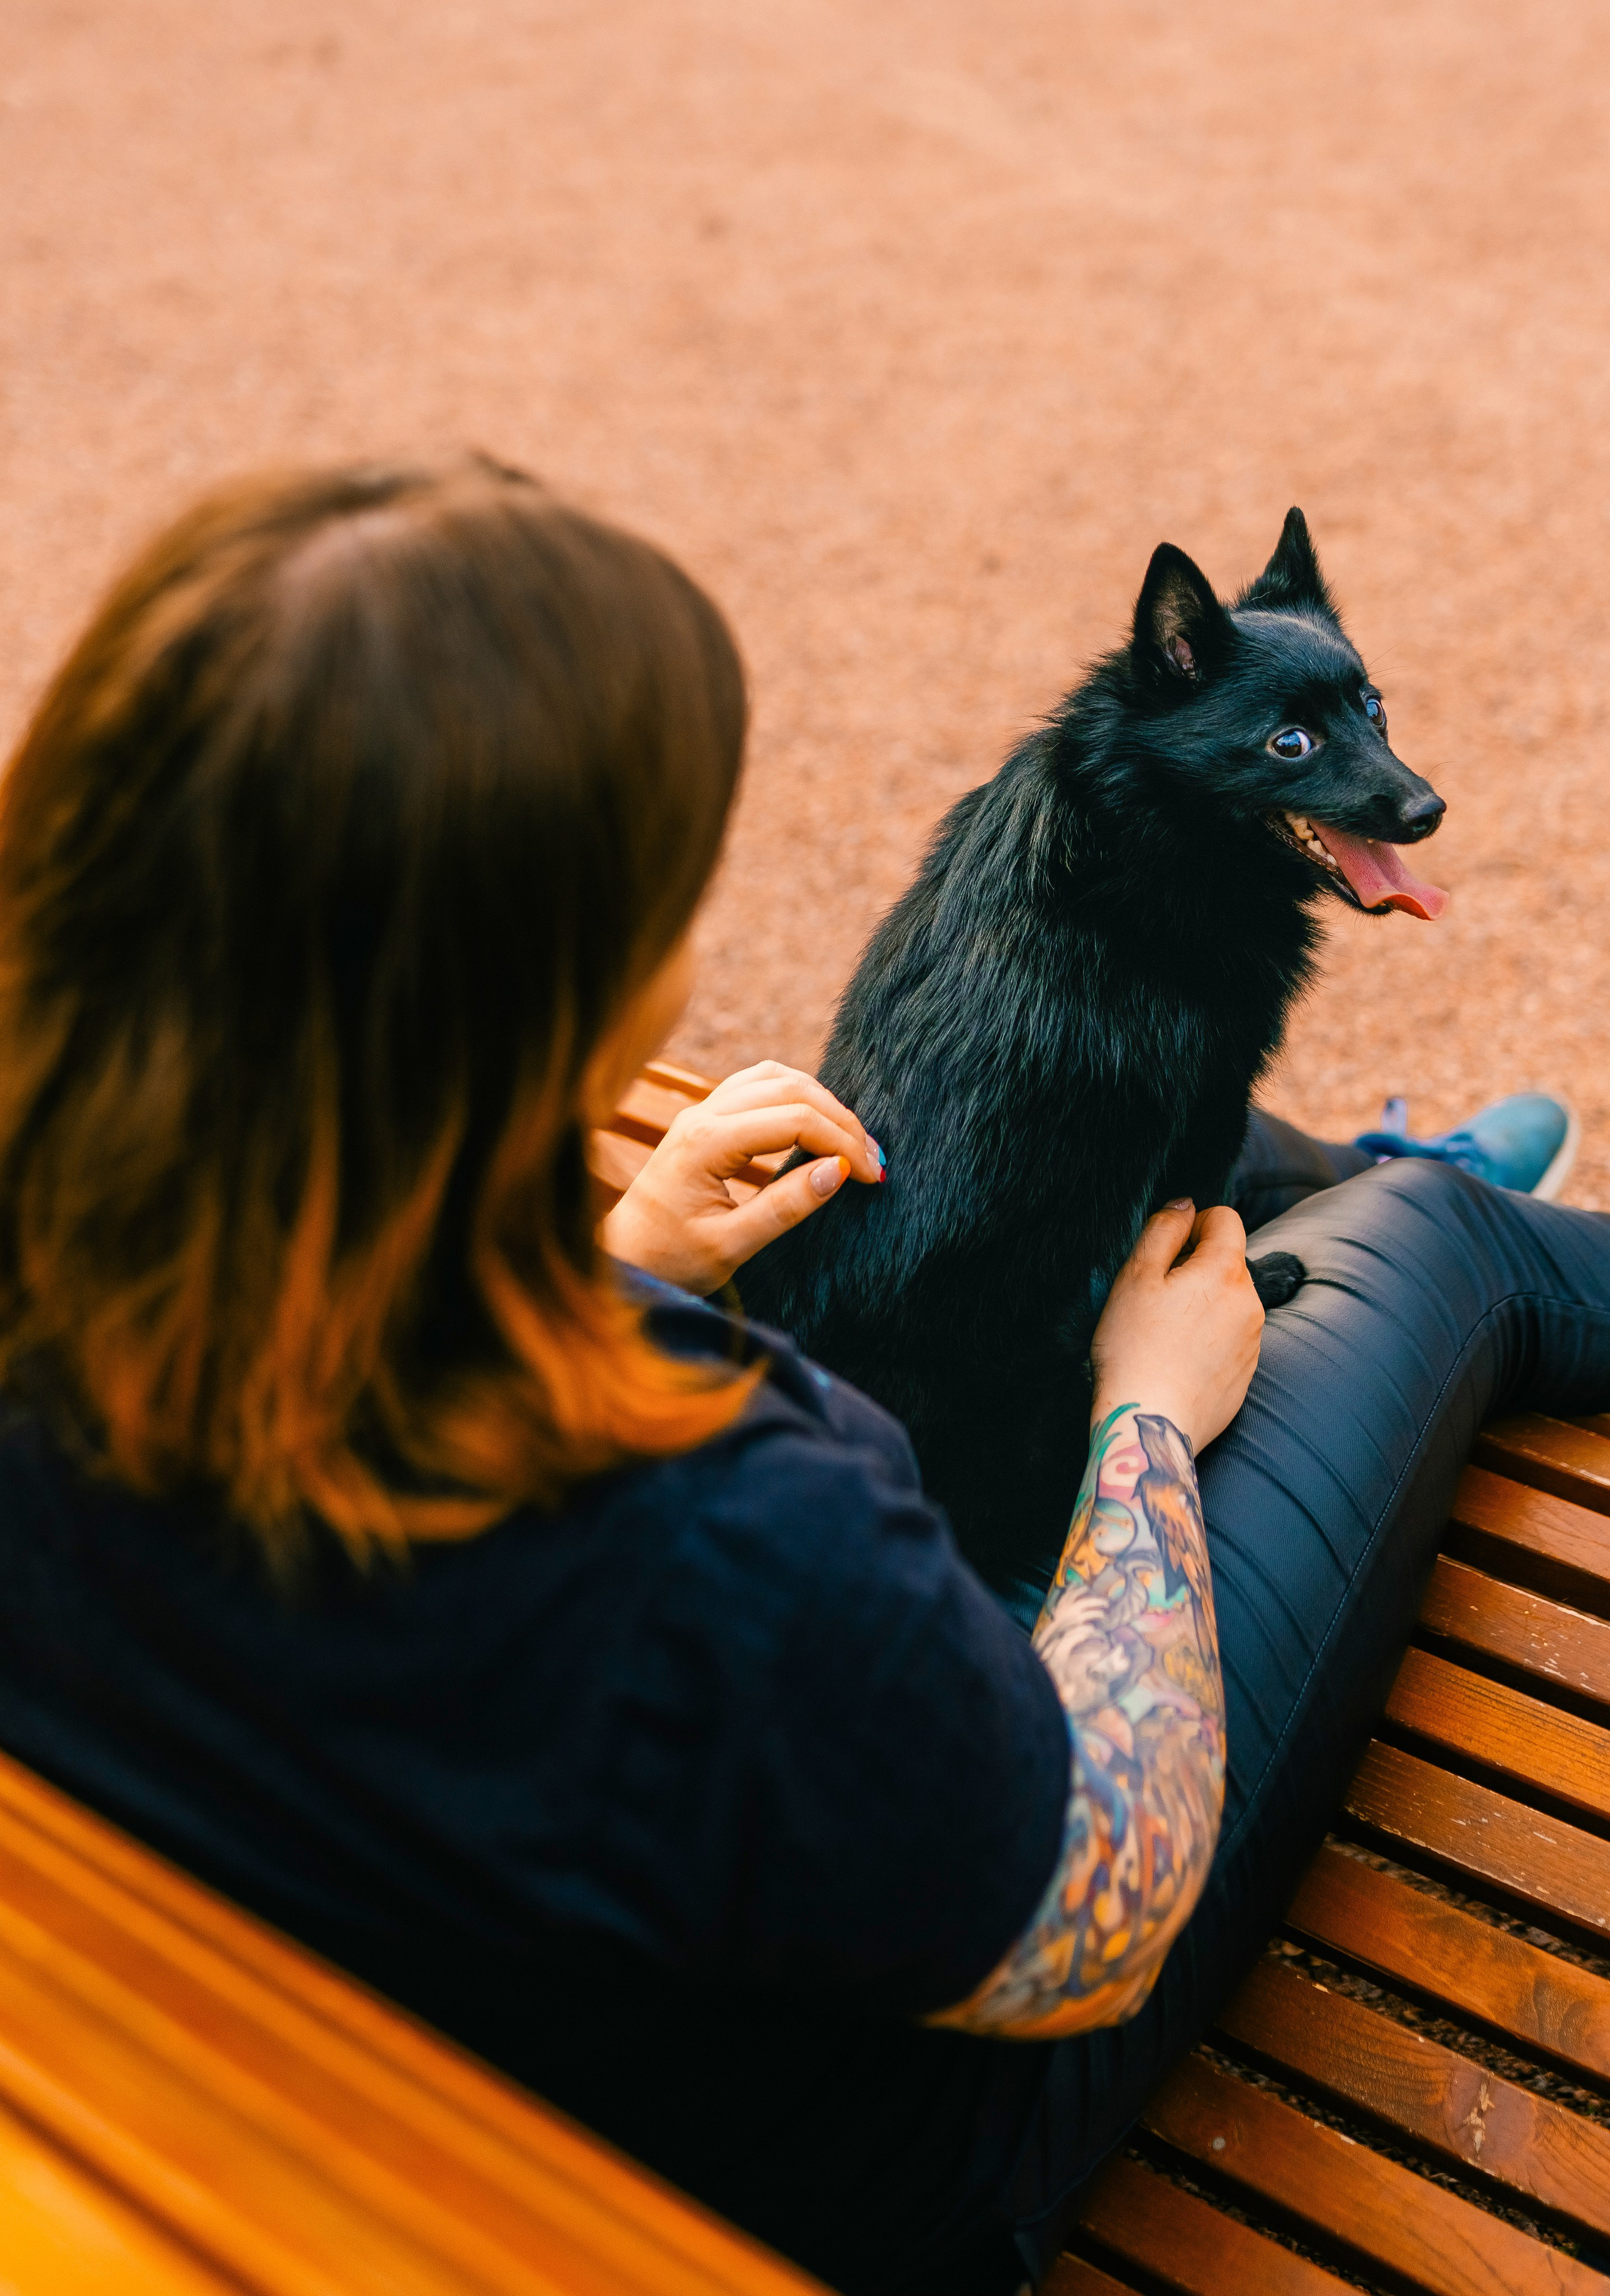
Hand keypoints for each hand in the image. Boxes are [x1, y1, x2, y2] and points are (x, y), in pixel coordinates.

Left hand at [600, 1061, 883, 1294]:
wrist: (622, 1260)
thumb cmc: (670, 1260)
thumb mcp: (730, 1246)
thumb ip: (784, 1208)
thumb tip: (837, 1172)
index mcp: (706, 1142)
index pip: (794, 1119)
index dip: (842, 1143)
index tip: (871, 1177)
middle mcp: (701, 1114)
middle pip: (789, 1088)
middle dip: (840, 1119)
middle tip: (873, 1160)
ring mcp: (700, 1110)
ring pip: (774, 1076)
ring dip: (820, 1100)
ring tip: (850, 1141)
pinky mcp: (704, 1117)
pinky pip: (757, 1085)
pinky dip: (795, 1096)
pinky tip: (815, 1124)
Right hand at [1089, 1201, 1263, 1453]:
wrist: (1150, 1423)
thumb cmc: (1134, 1348)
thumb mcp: (1135, 1277)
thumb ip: (1163, 1229)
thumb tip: (1186, 1205)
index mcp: (1225, 1272)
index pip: (1226, 1219)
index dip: (1193, 1225)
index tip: (1165, 1251)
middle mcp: (1251, 1303)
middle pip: (1227, 1261)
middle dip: (1194, 1267)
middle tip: (1154, 1297)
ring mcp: (1253, 1341)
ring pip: (1228, 1301)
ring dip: (1201, 1303)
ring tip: (1163, 1332)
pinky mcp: (1247, 1373)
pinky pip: (1229, 1338)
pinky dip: (1207, 1338)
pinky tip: (1176, 1359)